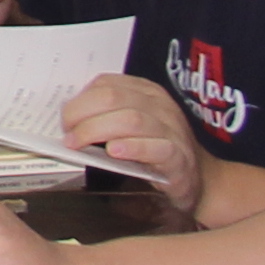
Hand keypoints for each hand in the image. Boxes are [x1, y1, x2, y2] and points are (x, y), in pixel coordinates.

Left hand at [60, 73, 205, 209]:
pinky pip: (157, 147)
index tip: (65, 121)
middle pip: (113, 99)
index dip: (80, 101)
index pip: (106, 84)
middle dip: (83, 115)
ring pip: (131, 119)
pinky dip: (133, 148)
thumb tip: (68, 121)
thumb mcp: (132, 127)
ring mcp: (172, 130)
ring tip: (79, 143)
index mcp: (146, 92)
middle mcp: (160, 106)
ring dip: (97, 130)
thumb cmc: (157, 150)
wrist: (199, 180)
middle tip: (68, 135)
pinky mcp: (179, 158)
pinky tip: (115, 152)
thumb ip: (106, 117)